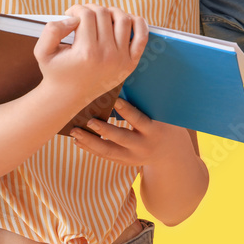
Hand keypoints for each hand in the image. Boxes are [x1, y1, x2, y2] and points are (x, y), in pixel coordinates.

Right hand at [33, 5, 148, 105]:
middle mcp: (107, 55)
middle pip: (104, 14)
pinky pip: (142, 37)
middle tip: (83, 15)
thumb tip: (73, 17)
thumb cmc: (55, 71)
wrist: (68, 96)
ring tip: (100, 16)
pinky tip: (128, 19)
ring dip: (111, 11)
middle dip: (91, 8)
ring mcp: (121, 59)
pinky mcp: (130, 63)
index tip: (70, 14)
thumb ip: (51, 30)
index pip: (87, 15)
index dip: (76, 8)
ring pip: (123, 19)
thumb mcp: (42, 51)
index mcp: (86, 52)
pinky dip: (139, 23)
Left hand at [71, 97, 194, 166]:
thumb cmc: (161, 124)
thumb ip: (145, 103)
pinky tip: (78, 141)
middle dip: (104, 130)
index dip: (127, 111)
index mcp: (154, 131)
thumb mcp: (160, 115)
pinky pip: (105, 156)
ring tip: (75, 132)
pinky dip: (90, 149)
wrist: (168, 152)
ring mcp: (133, 157)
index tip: (114, 99)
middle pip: (122, 138)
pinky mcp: (124, 162)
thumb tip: (123, 81)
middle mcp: (143, 145)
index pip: (139, 120)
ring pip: (109, 151)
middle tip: (89, 120)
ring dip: (90, 142)